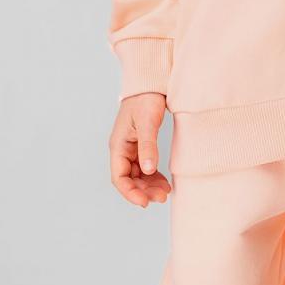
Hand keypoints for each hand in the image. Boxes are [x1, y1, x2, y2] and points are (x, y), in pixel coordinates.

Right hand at [109, 92, 171, 207]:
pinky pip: (145, 166)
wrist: (151, 82)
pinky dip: (153, 176)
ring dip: (149, 185)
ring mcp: (132, 148)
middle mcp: (123, 149)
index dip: (130, 192)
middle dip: (143, 191)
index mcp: (118, 145)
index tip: (144, 202)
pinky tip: (164, 182)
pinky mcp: (142, 144)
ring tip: (165, 193)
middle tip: (162, 197)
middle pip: (129, 179)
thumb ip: (148, 146)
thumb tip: (148, 170)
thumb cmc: (146, 98)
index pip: (119, 177)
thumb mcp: (147, 122)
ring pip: (138, 175)